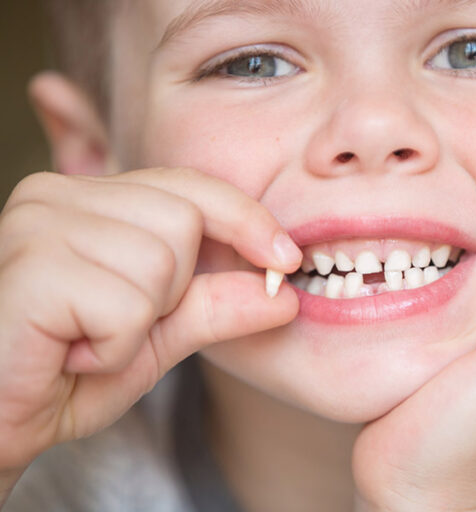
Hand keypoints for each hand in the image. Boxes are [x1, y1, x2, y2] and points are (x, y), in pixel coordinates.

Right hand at [0, 167, 301, 476]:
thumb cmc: (69, 371)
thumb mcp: (160, 334)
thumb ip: (216, 306)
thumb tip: (284, 293)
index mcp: (92, 200)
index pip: (190, 187)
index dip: (246, 220)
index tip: (286, 258)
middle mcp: (59, 195)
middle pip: (184, 221)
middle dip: (173, 290)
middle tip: (117, 323)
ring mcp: (38, 224)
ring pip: (161, 262)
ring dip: (140, 324)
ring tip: (89, 339)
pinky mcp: (32, 268)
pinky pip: (128, 305)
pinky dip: (115, 347)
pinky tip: (70, 354)